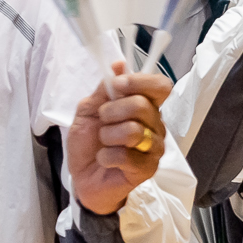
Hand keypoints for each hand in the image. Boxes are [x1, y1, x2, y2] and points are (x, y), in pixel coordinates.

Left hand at [68, 66, 173, 214]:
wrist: (83, 177)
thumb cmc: (89, 144)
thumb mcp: (88, 110)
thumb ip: (103, 89)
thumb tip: (118, 65)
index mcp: (145, 106)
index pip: (160, 86)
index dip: (139, 82)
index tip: (116, 86)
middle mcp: (155, 125)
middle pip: (143, 105)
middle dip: (112, 111)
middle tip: (102, 121)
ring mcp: (154, 148)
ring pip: (134, 131)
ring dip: (108, 135)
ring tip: (103, 143)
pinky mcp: (148, 169)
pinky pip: (126, 155)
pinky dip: (107, 156)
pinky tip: (105, 159)